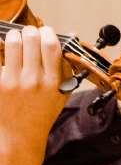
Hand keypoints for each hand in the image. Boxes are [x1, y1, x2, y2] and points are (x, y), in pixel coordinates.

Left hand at [0, 25, 68, 161]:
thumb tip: (70, 35)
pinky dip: (2, 51)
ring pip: (13, 44)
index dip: (48, 32)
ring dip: (15, 36)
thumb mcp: (64, 90)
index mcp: (53, 81)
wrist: (22, 134)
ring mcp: (14, 82)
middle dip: (30, 31)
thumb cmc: (44, 111)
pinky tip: (5, 53)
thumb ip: (67, 64)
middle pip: (31, 40)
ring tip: (16, 39)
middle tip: (29, 33)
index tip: (46, 32)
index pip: (51, 46)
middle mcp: (34, 80)